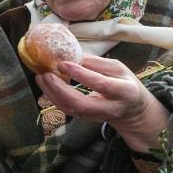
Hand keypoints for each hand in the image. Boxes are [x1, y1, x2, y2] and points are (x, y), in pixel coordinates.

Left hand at [36, 54, 168, 151]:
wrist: (131, 111)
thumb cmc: (124, 84)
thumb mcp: (118, 69)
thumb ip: (96, 63)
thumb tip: (73, 54)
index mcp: (124, 91)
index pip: (100, 84)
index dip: (80, 74)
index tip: (63, 63)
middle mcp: (110, 108)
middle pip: (81, 103)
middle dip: (60, 89)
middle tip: (45, 73)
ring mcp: (96, 116)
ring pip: (70, 110)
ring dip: (52, 94)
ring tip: (40, 77)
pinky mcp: (85, 118)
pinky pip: (67, 110)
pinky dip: (54, 98)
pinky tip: (46, 86)